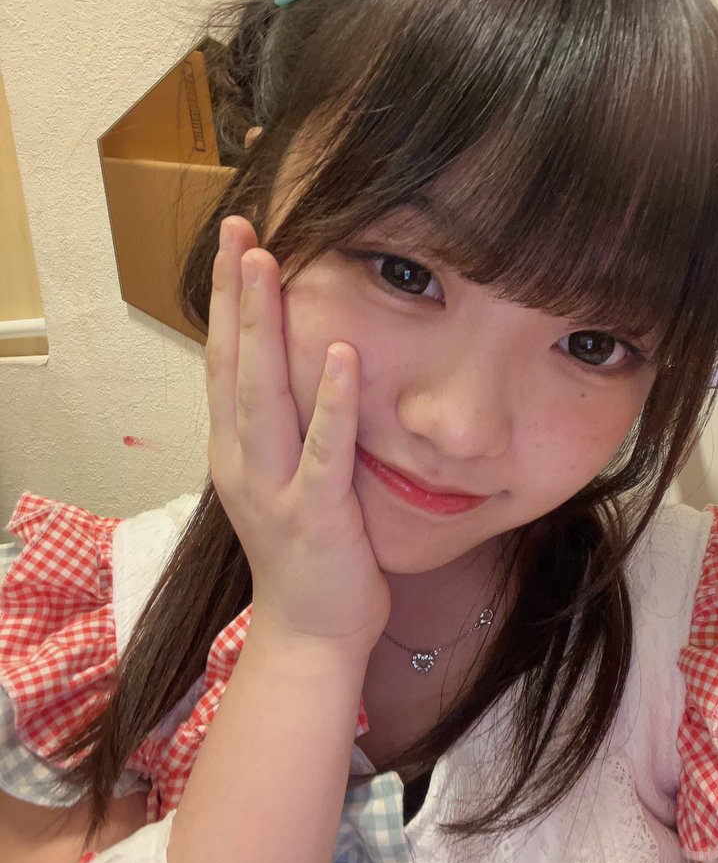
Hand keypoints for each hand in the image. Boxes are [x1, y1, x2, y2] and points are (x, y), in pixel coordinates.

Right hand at [204, 215, 390, 654]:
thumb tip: (304, 367)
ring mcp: (273, 489)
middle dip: (237, 294)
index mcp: (236, 450)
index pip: (226, 361)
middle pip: (234, 364)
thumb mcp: (282, 478)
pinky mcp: (315, 515)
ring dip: (265, 329)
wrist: (311, 633)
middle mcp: (242, 462)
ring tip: (270, 265)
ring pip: (263, 396)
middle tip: (240, 228)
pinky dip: (334, 403)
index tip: (237, 241)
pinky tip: (347, 355)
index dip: (229, 300)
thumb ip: (285, 427)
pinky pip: (324, 452)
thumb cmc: (307, 552)